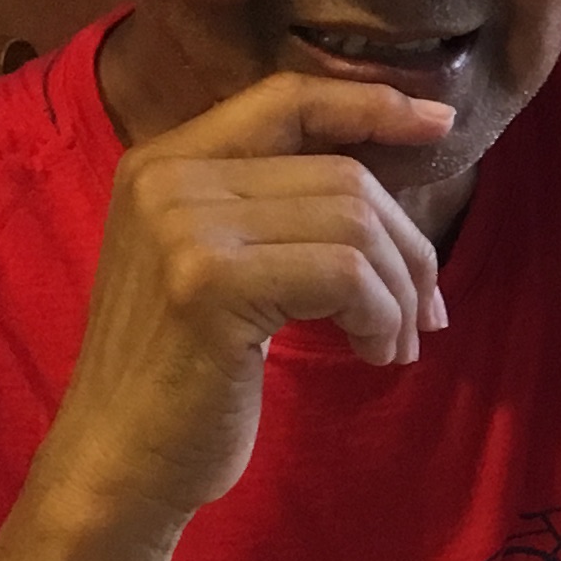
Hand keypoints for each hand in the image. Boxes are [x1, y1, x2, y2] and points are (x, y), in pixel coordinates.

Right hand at [36, 73, 457, 531]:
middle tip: (427, 310)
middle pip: (342, 174)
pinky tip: (374, 355)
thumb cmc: (187, 377)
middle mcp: (167, 178)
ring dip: (400, 291)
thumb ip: (279, 212)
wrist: (121, 461)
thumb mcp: (222, 270)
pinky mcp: (210, 283)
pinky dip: (382, 317)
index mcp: (166, 162)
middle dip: (407, 245)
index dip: (372, 104)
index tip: (439, 123)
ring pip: (354, 225)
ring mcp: (183, 226)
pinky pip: (346, 275)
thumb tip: (396, 187)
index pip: (287, 99)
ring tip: (396, 342)